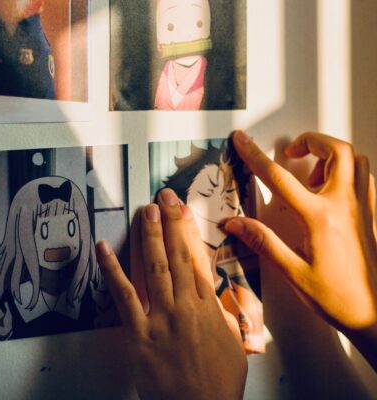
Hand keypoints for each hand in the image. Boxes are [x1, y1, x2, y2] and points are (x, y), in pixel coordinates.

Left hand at [96, 189, 246, 399]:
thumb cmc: (219, 381)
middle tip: (163, 198)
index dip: (189, 230)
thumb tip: (213, 290)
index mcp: (208, 307)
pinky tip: (104, 249)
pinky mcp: (139, 334)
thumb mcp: (232, 341)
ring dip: (149, 236)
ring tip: (145, 212)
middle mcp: (185, 306)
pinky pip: (124, 296)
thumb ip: (222, 311)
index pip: (197, 258)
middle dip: (170, 222)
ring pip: (154, 268)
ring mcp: (161, 318)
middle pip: (176, 255)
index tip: (183, 209)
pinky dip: (113, 270)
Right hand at [225, 131, 376, 369]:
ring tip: (311, 171)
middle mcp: (344, 205)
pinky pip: (365, 177)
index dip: (256, 156)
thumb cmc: (336, 297)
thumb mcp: (293, 273)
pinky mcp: (373, 214)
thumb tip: (234, 223)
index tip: (242, 140)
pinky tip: (332, 187)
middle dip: (311, 141)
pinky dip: (347, 170)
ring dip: (331, 154)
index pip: (280, 179)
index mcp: (319, 218)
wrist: (376, 315)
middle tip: (291, 152)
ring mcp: (363, 207)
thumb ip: (263, 243)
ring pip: (356, 160)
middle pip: (336, 151)